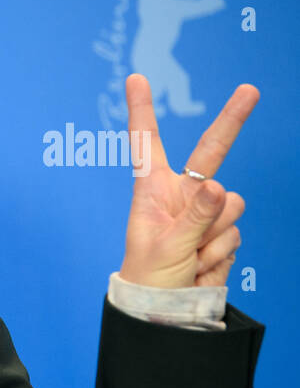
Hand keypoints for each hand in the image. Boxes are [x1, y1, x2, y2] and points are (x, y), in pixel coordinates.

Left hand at [118, 73, 258, 288]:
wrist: (168, 309)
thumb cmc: (151, 277)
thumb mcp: (166, 247)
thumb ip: (194, 218)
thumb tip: (220, 187)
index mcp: (152, 191)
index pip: (147, 145)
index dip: (142, 111)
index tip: (137, 78)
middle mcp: (182, 194)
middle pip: (212, 152)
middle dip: (233, 120)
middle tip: (250, 89)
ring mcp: (206, 211)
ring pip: (232, 205)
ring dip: (214, 235)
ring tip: (190, 256)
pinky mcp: (223, 230)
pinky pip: (235, 233)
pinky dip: (220, 253)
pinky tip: (201, 265)